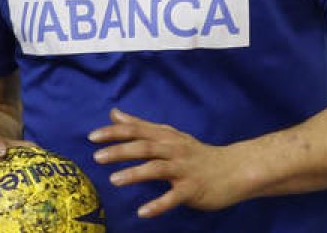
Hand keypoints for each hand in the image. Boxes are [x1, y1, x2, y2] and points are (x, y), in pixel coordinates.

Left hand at [89, 108, 245, 217]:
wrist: (234, 170)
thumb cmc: (196, 154)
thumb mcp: (169, 136)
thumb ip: (140, 126)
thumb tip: (114, 113)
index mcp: (166, 137)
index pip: (137, 130)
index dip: (115, 132)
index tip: (93, 136)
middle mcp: (174, 150)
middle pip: (145, 147)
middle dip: (120, 150)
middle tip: (97, 156)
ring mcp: (184, 170)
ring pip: (157, 169)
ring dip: (135, 174)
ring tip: (114, 180)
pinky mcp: (192, 189)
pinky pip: (173, 198)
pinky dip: (158, 204)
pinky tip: (143, 212)